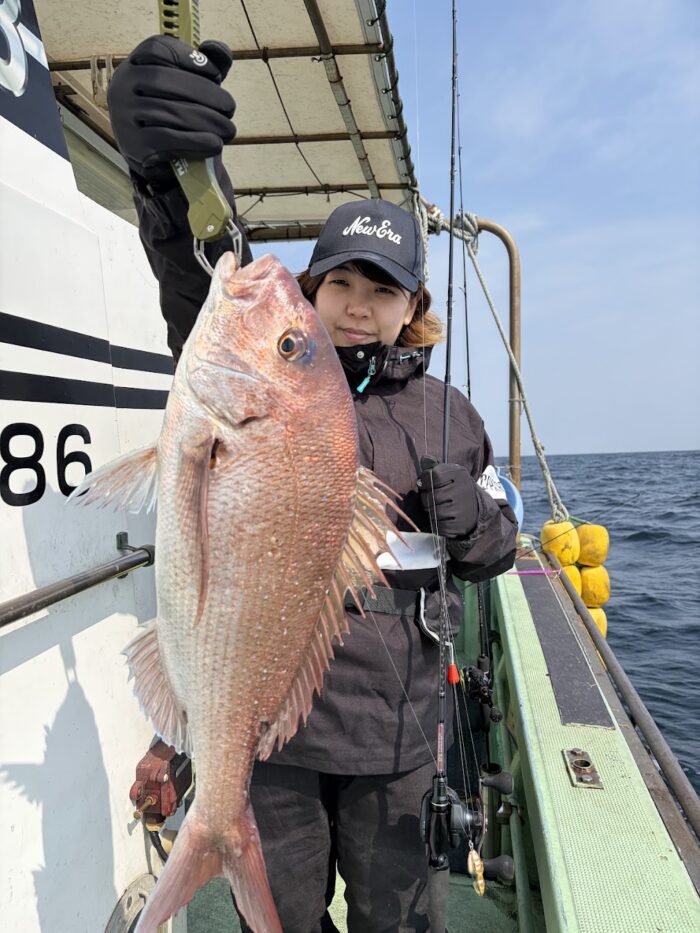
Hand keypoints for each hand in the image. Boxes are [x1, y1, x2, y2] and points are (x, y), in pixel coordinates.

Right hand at [107, 35, 235, 184]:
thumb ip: (205, 64)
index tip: (216, 75)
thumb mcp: (187, 84)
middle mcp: (124, 85)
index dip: (190, 59)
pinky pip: (168, 140)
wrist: (151, 153)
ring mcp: (125, 115)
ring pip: (170, 113)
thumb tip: (221, 50)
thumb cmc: (173, 110)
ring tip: (228, 130)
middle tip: (230, 108)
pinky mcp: (134, 144)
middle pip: (166, 82)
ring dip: (207, 121)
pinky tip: (215, 144)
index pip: (158, 49)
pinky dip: (196, 142)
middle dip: (206, 94)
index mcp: (135, 64)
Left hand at [417, 462, 478, 537]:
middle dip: (426, 498)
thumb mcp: (449, 474)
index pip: (433, 476)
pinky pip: (439, 525)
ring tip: (436, 507)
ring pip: (434, 512)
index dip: (425, 481)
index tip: (426, 483)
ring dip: (431, 511)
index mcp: (459, 474)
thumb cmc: (456, 488)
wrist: (475, 507)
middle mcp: (462, 490)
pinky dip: (437, 523)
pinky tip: (442, 517)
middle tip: (430, 497)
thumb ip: (435, 467)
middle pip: (431, 496)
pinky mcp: (460, 524)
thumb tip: (424, 458)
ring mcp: (462, 508)